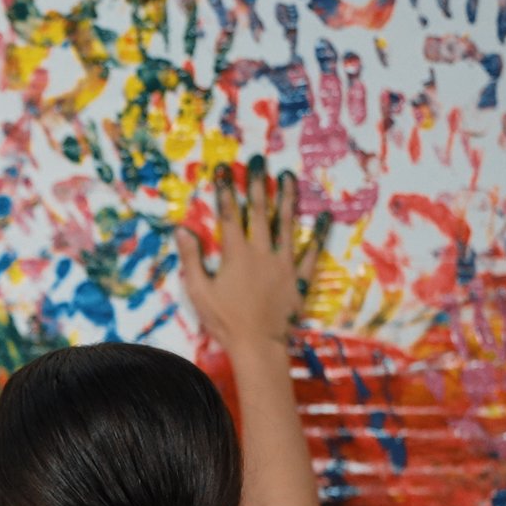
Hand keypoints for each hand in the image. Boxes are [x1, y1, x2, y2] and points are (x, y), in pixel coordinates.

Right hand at [174, 161, 327, 356]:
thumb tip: (181, 230)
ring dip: (287, 199)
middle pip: (260, 212)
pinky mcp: (299, 277)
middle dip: (258, 185)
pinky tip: (324, 218)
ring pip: (286, 224)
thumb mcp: (199, 291)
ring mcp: (284, 263)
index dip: (226, 190)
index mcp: (236, 254)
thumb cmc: (225, 320)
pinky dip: (317, 235)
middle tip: (259, 162)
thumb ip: (192, 259)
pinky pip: (311, 253)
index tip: (224, 169)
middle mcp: (262, 252)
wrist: (258, 344)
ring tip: (288, 177)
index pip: (230, 215)